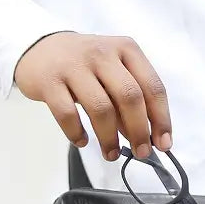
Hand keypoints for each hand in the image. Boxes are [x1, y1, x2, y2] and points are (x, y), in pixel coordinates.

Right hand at [14, 32, 171, 160]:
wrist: (40, 49)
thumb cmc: (85, 66)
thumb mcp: (112, 73)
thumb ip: (129, 101)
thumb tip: (147, 137)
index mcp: (126, 49)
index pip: (152, 86)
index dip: (161, 118)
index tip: (164, 144)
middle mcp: (102, 54)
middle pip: (130, 96)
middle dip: (139, 131)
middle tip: (141, 153)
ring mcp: (74, 65)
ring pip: (100, 107)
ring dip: (109, 138)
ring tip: (111, 154)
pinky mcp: (50, 81)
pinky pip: (67, 113)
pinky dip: (77, 133)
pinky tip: (82, 141)